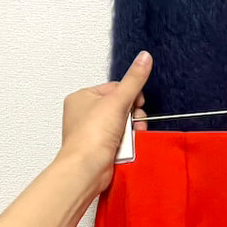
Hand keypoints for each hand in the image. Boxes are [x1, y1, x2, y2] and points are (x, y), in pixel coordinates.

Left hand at [56, 50, 152, 194]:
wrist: (86, 169)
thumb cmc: (91, 136)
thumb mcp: (118, 101)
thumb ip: (134, 79)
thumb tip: (144, 57)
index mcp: (82, 97)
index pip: (116, 88)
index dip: (131, 95)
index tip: (136, 103)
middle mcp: (85, 113)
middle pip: (122, 106)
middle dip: (133, 115)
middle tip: (132, 122)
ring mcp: (93, 131)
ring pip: (124, 123)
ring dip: (132, 130)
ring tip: (129, 137)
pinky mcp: (100, 147)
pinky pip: (121, 138)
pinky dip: (128, 142)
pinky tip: (127, 146)